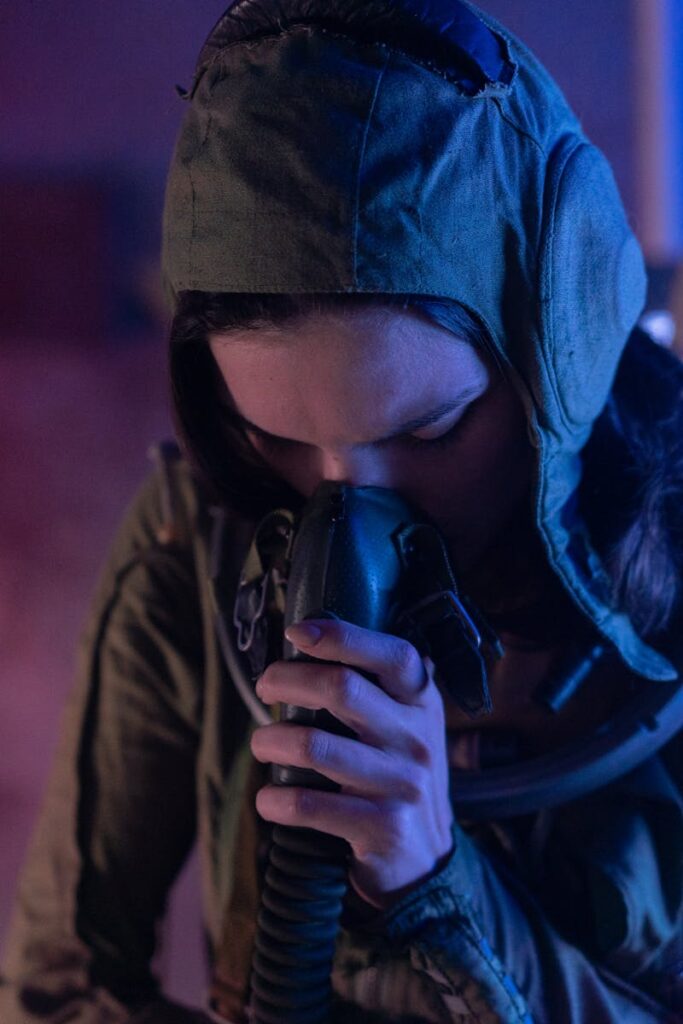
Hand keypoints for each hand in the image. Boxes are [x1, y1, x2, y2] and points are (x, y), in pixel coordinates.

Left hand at [250, 617, 453, 908]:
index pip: (393, 656)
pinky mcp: (383, 827)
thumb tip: (308, 643)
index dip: (343, 636)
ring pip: (315, 745)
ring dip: (271, 740)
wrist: (425, 860)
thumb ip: (374, 690)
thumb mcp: (403, 728)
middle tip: (265, 687)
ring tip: (262, 743)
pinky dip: (277, 800)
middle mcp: (416, 738)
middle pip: (341, 688)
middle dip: (287, 680)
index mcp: (421, 704)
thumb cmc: (397, 777)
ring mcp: (401, 784)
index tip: (297, 632)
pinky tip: (269, 799)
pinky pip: (311, 805)